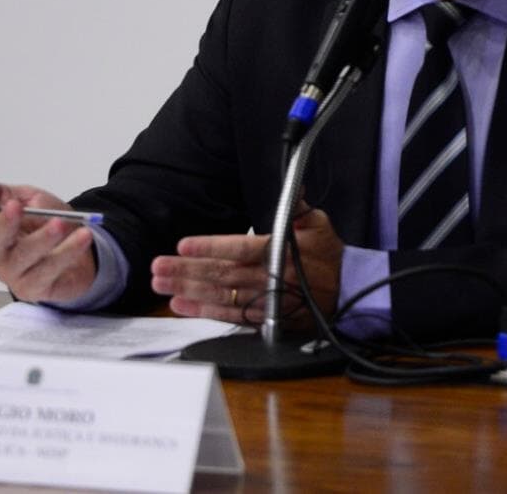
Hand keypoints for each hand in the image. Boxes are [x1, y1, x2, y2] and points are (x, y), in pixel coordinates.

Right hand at [0, 181, 95, 303]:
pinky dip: (68, 251)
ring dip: (42, 239)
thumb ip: (1, 192)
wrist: (83, 251)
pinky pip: (49, 270)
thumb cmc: (50, 223)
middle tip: (16, 207)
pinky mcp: (34, 288)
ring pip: (23, 256)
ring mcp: (14, 274)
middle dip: (4, 223)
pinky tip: (82, 237)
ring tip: (61, 224)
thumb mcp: (29, 199)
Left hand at [150, 202, 343, 329]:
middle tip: (158, 268)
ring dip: (189, 291)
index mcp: (281, 251)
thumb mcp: (319, 223)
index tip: (183, 244)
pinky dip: (205, 312)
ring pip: (221, 296)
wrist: (348, 291)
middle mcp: (270, 278)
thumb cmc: (330, 254)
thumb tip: (295, 187)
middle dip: (187, 270)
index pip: (240, 248)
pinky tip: (182, 306)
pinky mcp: (265, 319)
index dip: (211, 246)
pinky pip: (231, 316)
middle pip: (222, 274)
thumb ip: (299, 207)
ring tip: (162, 285)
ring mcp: (266, 301)